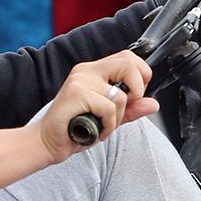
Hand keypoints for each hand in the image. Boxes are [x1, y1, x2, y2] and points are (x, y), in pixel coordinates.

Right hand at [39, 51, 157, 162]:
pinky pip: (109, 108)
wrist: (47, 142)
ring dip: (117, 119)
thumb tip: (153, 104)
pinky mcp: (76, 93)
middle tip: (125, 108)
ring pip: (120, 95)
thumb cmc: (74, 129)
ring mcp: (81, 80)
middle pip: (128, 64)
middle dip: (136, 89)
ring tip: (102, 126)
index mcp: (95, 71)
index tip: (135, 95)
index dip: (141, 74)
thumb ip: (131, 109)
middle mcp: (87, 70)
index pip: (128, 57)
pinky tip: (96, 131)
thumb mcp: (110, 118)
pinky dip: (108, 126)